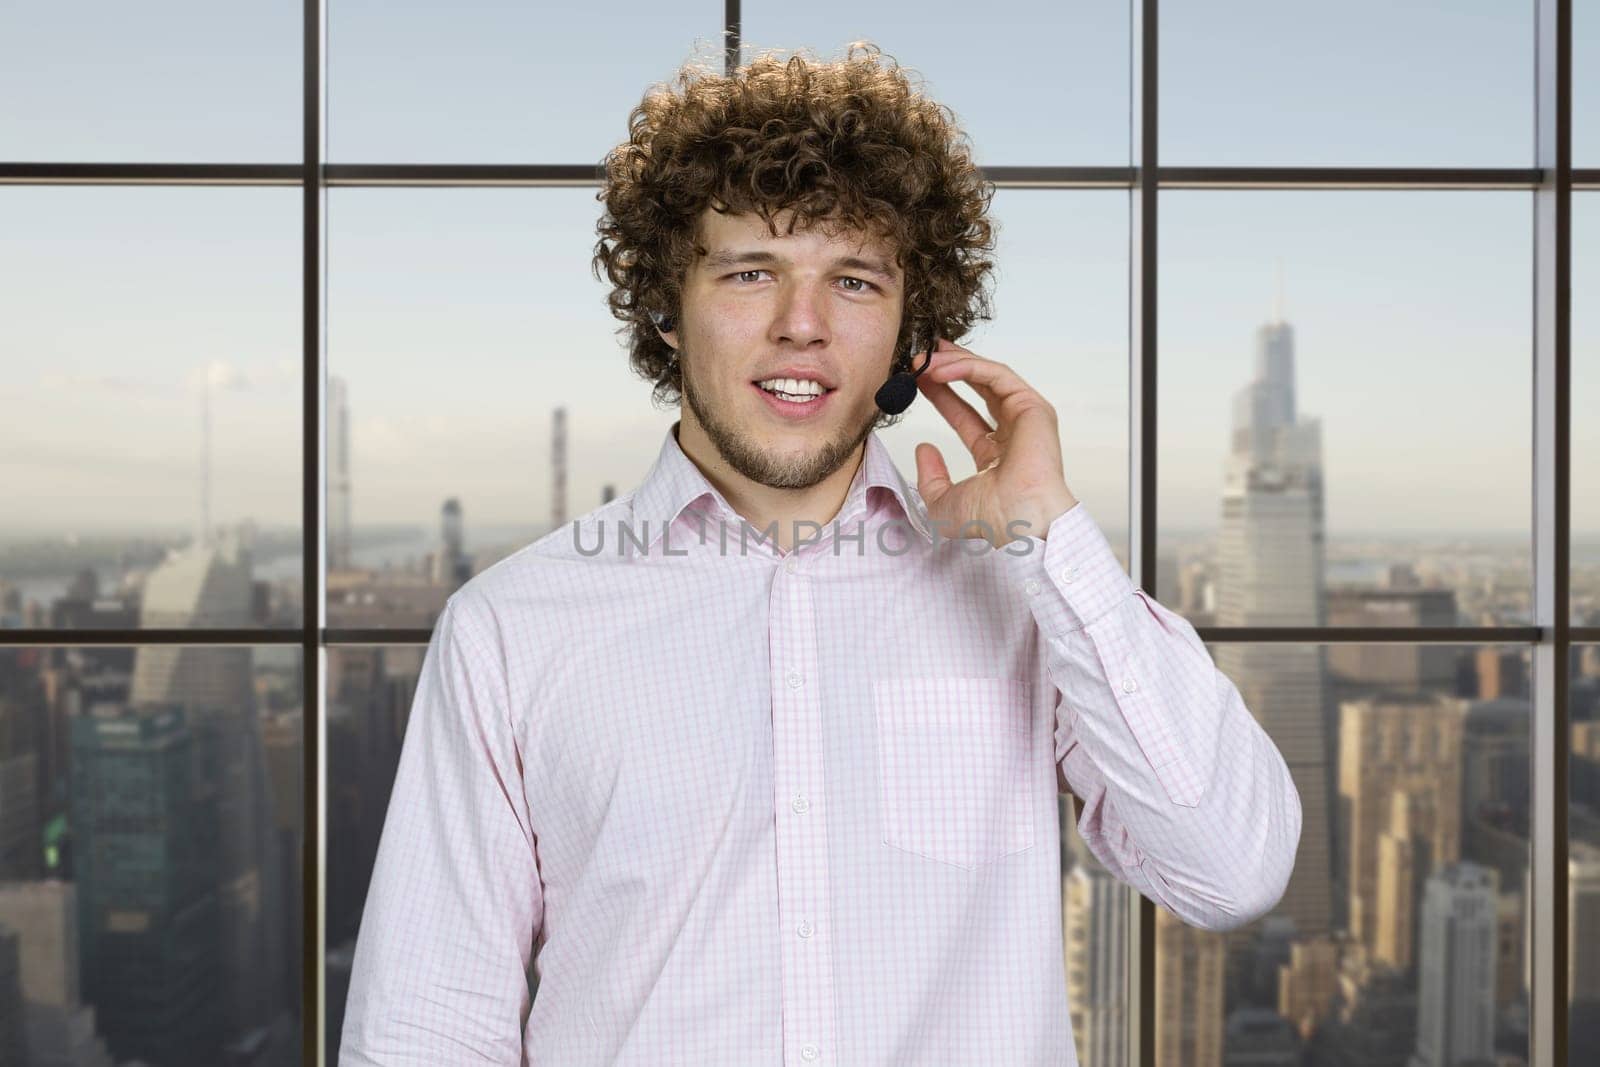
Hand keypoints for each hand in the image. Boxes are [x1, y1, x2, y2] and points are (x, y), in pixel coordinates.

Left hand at [911, 338, 1078, 547]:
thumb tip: (924, 449)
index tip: (917, 381)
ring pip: (987, 377)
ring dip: (954, 363)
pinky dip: (968, 367)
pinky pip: (997, 375)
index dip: (941, 395)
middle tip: (920, 357)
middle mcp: (1012, 433)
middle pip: (978, 388)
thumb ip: (930, 477)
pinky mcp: (1032, 406)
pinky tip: (940, 370)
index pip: (964, 415)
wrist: (1018, 520)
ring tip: (924, 360)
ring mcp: (1024, 417)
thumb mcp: (942, 502)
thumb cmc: (991, 520)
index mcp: (996, 455)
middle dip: (948, 368)